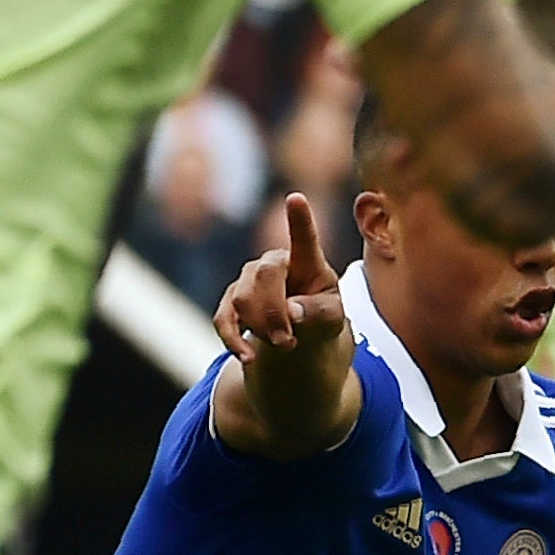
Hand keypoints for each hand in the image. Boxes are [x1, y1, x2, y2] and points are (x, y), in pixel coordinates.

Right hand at [216, 192, 346, 371]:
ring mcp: (247, 279)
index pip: (303, 237)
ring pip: (242, 299)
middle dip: (274, 313)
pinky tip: (247, 357)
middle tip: (290, 342)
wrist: (302, 331)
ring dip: (261, 328)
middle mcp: (272, 262)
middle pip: (263, 277)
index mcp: (305, 260)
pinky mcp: (231, 301)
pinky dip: (233, 340)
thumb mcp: (332, 317)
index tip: (296, 198)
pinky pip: (223, 318)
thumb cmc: (322, 315)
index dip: (299, 219)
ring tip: (285, 344)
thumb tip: (291, 312)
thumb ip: (317, 312)